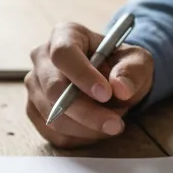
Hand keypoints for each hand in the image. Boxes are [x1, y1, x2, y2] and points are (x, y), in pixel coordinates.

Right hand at [25, 22, 153, 147]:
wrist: (112, 81)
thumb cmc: (121, 66)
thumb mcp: (137, 61)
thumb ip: (132, 71)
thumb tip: (120, 88)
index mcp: (65, 34)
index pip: (63, 54)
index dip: (82, 75)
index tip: (106, 94)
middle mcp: (42, 57)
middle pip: (54, 89)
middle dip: (87, 112)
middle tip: (116, 124)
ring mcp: (34, 85)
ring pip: (53, 117)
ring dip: (87, 128)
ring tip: (112, 121)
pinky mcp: (35, 110)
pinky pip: (54, 134)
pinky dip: (80, 138)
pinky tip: (97, 129)